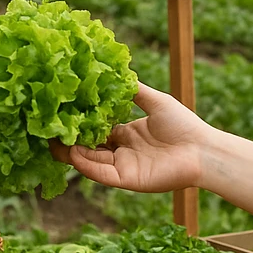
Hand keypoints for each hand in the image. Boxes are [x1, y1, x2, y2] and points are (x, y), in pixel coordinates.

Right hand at [50, 83, 208, 191]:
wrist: (204, 150)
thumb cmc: (184, 125)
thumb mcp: (155, 101)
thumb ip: (133, 90)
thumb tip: (114, 72)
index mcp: (127, 135)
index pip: (96, 130)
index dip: (79, 124)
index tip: (62, 113)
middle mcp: (122, 152)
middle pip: (88, 147)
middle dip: (69, 140)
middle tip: (48, 130)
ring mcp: (123, 167)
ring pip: (90, 161)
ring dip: (71, 153)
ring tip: (53, 141)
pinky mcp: (127, 180)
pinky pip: (101, 174)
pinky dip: (86, 166)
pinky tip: (73, 154)